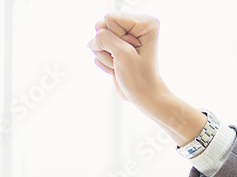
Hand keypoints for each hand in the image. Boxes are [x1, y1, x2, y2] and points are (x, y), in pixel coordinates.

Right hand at [88, 14, 204, 147]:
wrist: (144, 97)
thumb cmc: (141, 78)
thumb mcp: (123, 54)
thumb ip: (104, 38)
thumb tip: (92, 40)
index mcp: (145, 23)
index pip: (110, 19)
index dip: (116, 38)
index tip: (131, 51)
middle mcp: (134, 28)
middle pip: (102, 27)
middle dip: (109, 47)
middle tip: (124, 59)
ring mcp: (123, 38)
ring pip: (98, 40)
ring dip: (107, 57)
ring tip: (121, 65)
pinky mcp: (115, 49)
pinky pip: (98, 50)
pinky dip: (105, 63)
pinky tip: (118, 68)